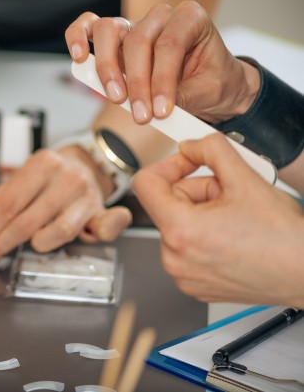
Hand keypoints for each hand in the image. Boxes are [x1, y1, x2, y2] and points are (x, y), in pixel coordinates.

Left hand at [0, 147, 131, 272]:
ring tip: (32, 243)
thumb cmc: (49, 179)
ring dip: (38, 244)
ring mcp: (85, 194)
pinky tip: (92, 236)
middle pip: (25, 221)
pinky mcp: (102, 211)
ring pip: (57, 231)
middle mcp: (65, 177)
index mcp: (41, 164)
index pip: (6, 203)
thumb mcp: (22, 181)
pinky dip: (100, 233)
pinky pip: (103, 227)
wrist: (88, 165)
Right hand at [65, 1, 259, 124]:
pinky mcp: (114, 38)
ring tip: (115, 97)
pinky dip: (78, 38)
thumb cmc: (210, 81)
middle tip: (141, 115)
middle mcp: (160, 16)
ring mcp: (133, 24)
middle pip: (138, 40)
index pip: (170, 45)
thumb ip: (182, 97)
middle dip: (137, 83)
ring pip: (109, 32)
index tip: (160, 111)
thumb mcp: (208, 92)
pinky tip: (79, 58)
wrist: (208, 83)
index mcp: (190, 19)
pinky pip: (89, 26)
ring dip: (108, 68)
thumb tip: (154, 107)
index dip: (162, 80)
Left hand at [132, 133, 303, 306]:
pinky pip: (186, 247)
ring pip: (178, 224)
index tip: (186, 162)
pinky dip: (203, 236)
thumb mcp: (246, 178)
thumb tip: (190, 145)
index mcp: (180, 231)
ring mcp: (182, 274)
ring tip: (235, 218)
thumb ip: (211, 150)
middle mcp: (174, 257)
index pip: (144, 184)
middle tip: (230, 194)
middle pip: (167, 204)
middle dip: (197, 191)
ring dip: (202, 213)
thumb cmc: (285, 239)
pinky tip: (231, 236)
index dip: (167, 165)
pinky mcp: (193, 284)